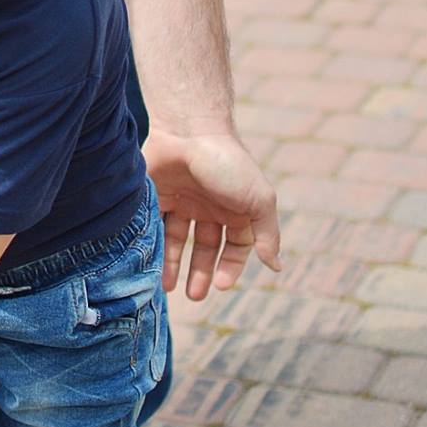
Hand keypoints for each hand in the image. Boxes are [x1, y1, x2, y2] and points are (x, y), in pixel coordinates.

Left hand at [145, 127, 281, 297]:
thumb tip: (276, 267)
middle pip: (205, 247)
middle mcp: (209, 207)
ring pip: (177, 240)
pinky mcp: (157, 195)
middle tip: (193, 296)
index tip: (220, 285)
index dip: (230, 267)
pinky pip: (155, 225)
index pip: (236, 247)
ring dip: (173, 264)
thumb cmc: (228, 163)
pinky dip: (153, 245)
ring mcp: (183, 201)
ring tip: (167, 288)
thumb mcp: (258, 199)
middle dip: (200, 273)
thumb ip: (268, 234)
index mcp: (236, 209)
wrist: (188, 130)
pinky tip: (150, 263)